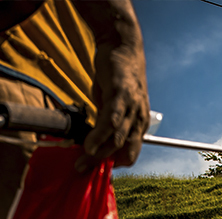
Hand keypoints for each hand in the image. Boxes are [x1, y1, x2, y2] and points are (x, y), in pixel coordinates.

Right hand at [73, 3, 149, 170]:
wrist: (123, 45)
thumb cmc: (117, 77)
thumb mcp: (113, 105)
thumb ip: (106, 122)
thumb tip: (94, 141)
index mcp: (139, 124)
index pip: (130, 154)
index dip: (114, 164)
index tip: (95, 169)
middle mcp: (139, 119)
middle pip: (123, 151)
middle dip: (102, 164)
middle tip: (81, 170)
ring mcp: (132, 107)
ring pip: (116, 139)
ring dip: (98, 153)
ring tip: (81, 161)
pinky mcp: (121, 95)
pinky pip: (111, 120)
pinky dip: (99, 135)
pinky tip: (88, 144)